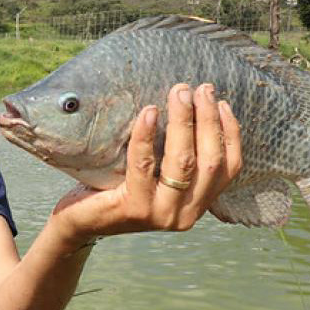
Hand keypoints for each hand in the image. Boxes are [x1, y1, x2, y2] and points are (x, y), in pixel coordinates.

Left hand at [49, 83, 242, 244]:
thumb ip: (175, 154)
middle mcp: (186, 213)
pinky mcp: (135, 209)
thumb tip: (189, 102)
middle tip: (200, 89)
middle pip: (210, 162)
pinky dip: (147, 136)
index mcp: (197, 203)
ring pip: (183, 162)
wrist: (80, 221)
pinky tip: (149, 113)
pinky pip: (144, 166)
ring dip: (184, 122)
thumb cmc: (117, 188)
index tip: (221, 102)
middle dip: (208, 120)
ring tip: (179, 93)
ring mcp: (162, 213)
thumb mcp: (155, 174)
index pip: (229, 168)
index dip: (229, 133)